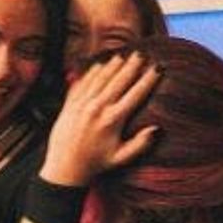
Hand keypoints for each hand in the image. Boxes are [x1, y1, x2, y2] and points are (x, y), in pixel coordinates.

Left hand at [40, 53, 159, 185]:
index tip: (158, 68)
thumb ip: (140, 144)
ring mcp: (82, 105)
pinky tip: (99, 65)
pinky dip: (92, 72)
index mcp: (113, 121)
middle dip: (131, 66)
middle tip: (141, 53)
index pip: (135, 94)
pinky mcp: (70, 104)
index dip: (148, 80)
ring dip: (112, 65)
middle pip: (118, 81)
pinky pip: (83, 83)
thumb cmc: (96, 164)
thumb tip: (157, 128)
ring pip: (100, 79)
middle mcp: (97, 109)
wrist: (64, 168)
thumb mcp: (121, 158)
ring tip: (123, 55)